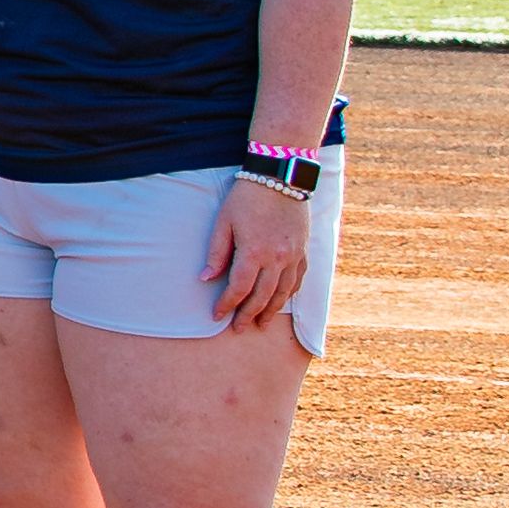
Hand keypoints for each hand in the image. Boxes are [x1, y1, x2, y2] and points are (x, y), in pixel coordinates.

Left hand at [204, 174, 314, 334]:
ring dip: (272, 310)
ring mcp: (294, 256)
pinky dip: (289, 294)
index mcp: (254, 252)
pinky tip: (281, 301)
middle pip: (263, 296)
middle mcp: (277, 258)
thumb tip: (205, 279)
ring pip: (284, 292)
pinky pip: (298, 279)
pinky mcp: (303, 250)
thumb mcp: (223, 222)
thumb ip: (216, 253)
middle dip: (249, 315)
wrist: (280, 178)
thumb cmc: (246, 198)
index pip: (240, 288)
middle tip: (239, 328)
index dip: (227, 304)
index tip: (218, 315)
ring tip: (260, 323)